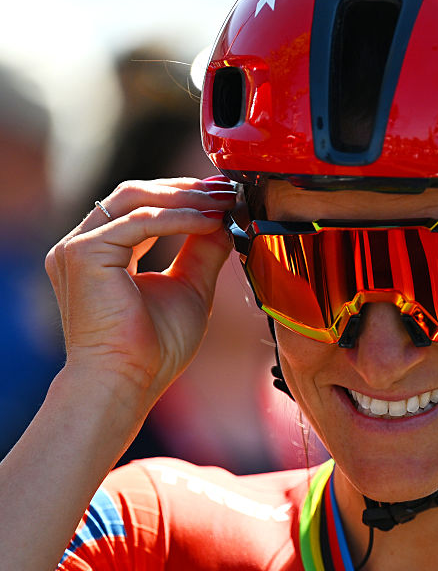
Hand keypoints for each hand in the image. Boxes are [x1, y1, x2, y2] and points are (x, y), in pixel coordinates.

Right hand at [45, 178, 233, 405]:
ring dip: (183, 197)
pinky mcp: (83, 254)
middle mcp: (83, 245)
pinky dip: (177, 218)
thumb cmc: (155, 348)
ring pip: (133, 199)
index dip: (183, 196)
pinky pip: (138, 222)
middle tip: (226, 190)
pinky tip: (209, 222)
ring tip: (222, 202)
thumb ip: (202, 252)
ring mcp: (77, 248)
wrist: (129, 381)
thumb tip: (222, 221)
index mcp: (103, 253)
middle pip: (135, 195)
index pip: (142, 208)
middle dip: (185, 190)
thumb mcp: (190, 288)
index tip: (222, 194)